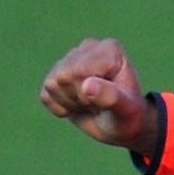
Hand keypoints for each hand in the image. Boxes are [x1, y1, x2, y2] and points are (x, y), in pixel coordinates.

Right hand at [38, 38, 161, 152]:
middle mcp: (89, 47)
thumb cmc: (128, 116)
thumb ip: (109, 96)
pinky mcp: (57, 74)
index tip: (106, 100)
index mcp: (109, 50)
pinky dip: (58, 108)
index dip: (87, 94)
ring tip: (89, 104)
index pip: (78, 70)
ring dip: (69, 103)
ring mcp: (72, 58)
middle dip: (78, 98)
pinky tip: (76, 105)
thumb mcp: (125, 110)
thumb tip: (86, 86)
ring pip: (51, 84)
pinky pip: (45, 94)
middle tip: (98, 104)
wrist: (120, 127)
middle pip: (63, 76)